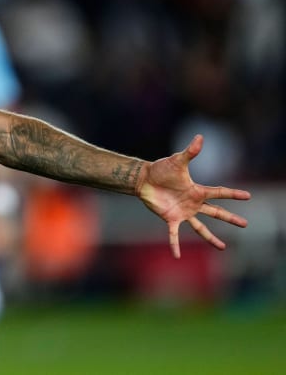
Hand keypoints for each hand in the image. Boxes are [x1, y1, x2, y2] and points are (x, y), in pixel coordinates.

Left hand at [137, 134, 249, 257]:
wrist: (144, 179)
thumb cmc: (161, 169)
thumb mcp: (177, 161)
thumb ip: (190, 152)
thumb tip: (200, 137)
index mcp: (198, 190)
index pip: (219, 192)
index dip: (233, 194)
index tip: (248, 196)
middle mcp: (193, 203)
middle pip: (216, 212)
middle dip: (230, 218)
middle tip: (246, 224)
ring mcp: (183, 212)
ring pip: (200, 228)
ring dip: (211, 238)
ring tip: (222, 247)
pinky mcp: (170, 218)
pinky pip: (174, 235)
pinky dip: (174, 245)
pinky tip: (176, 256)